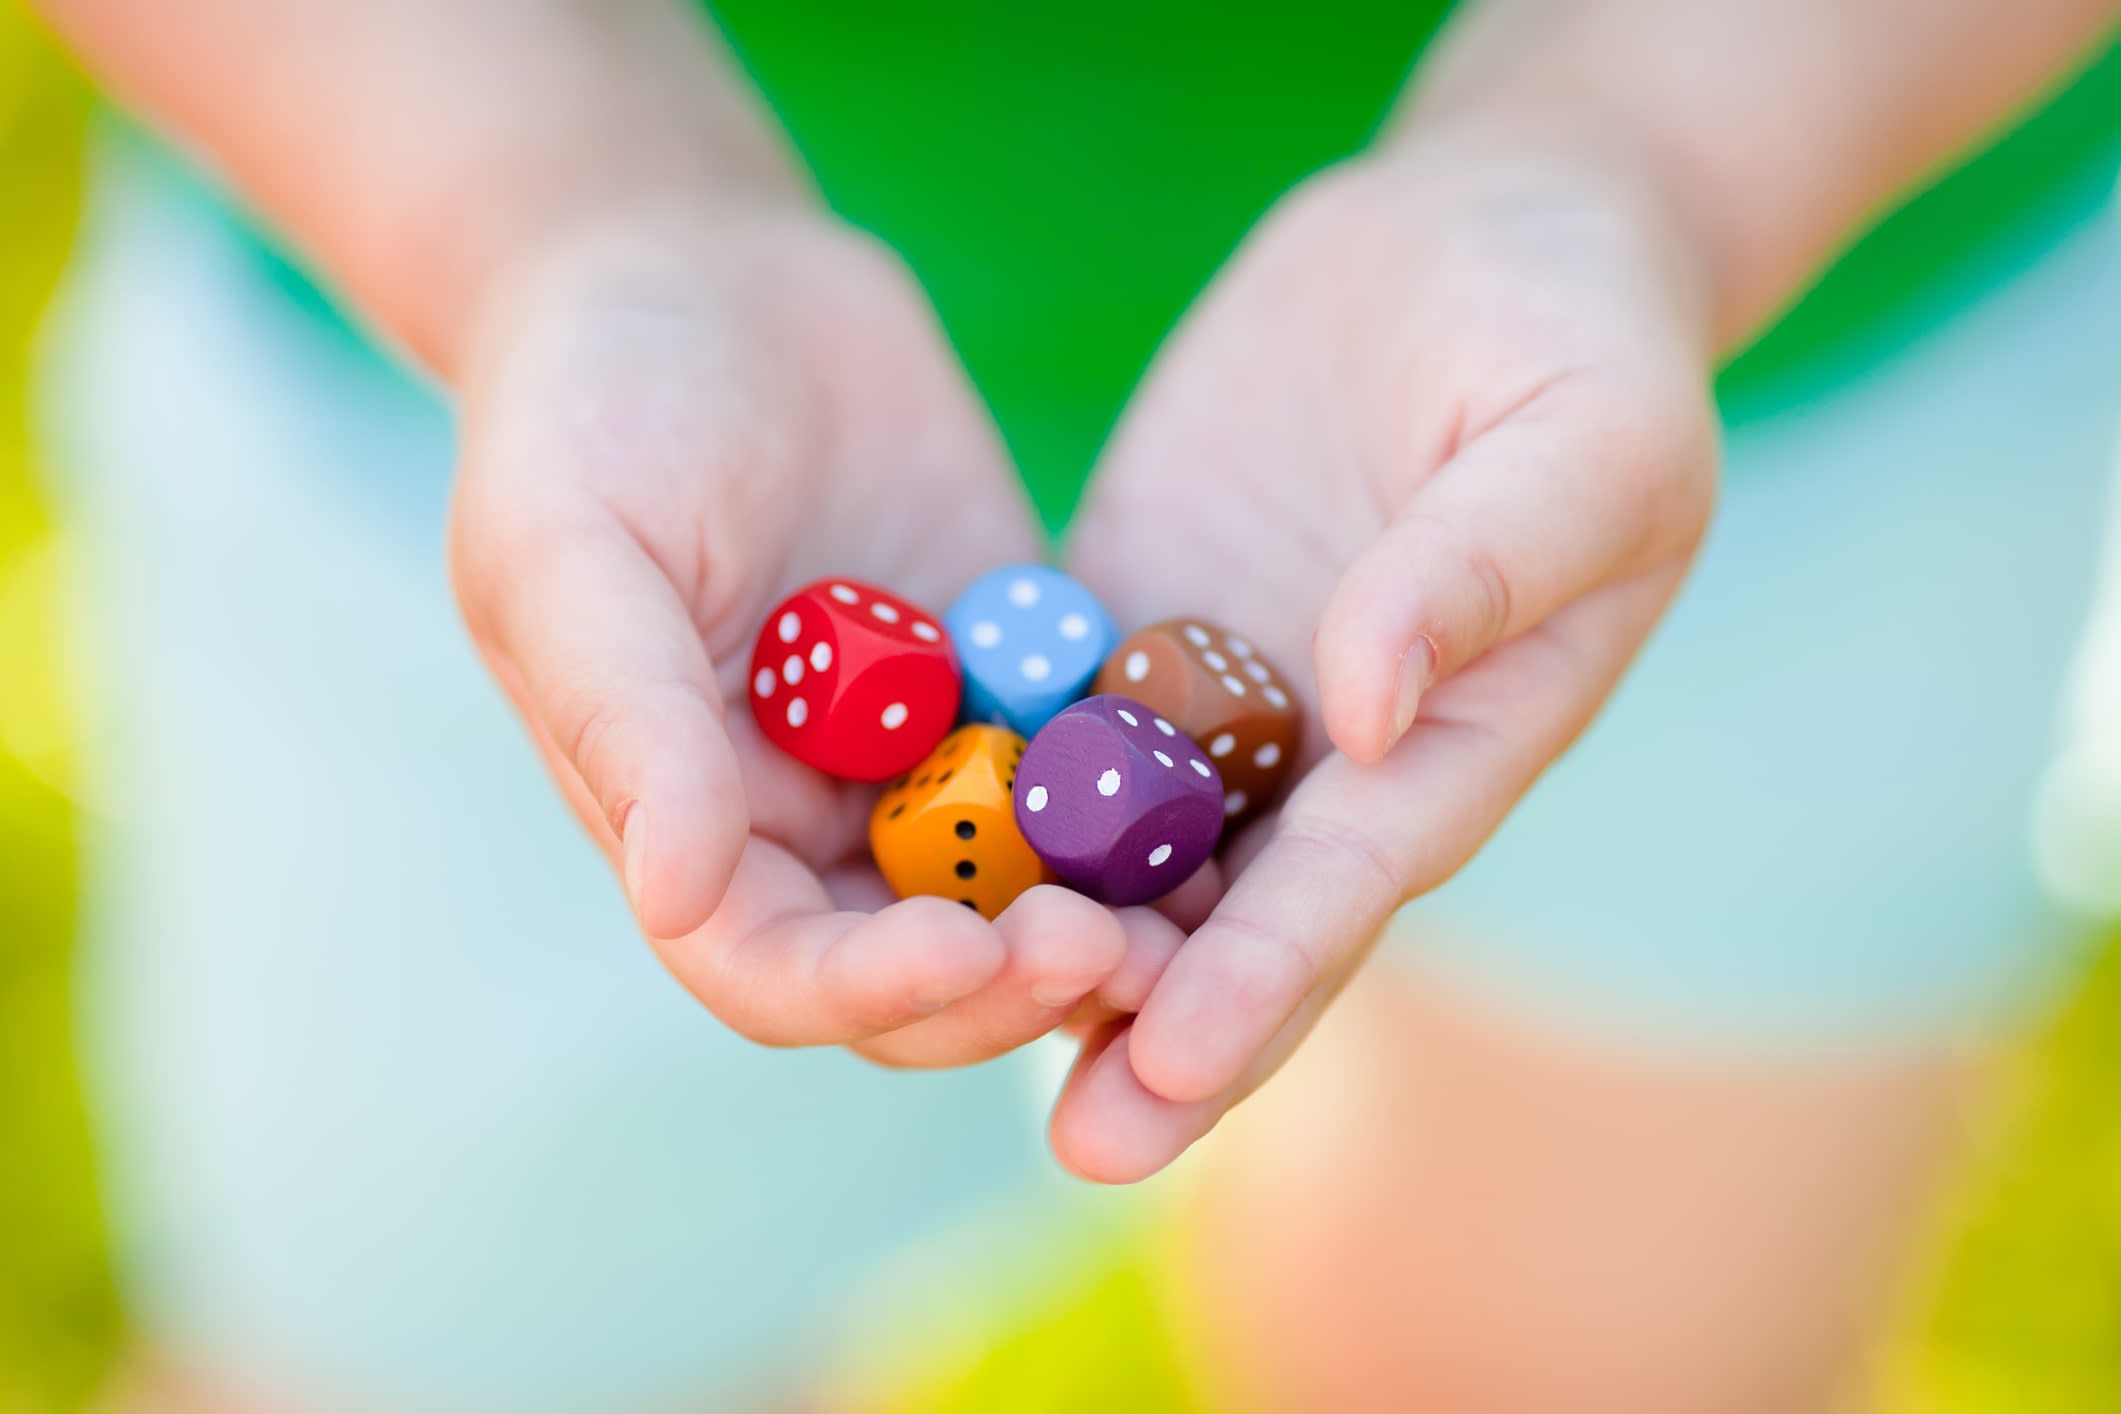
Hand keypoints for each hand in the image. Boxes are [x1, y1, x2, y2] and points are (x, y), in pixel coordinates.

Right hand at [450, 199, 1154, 1065]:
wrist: (708, 271)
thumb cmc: (594, 404)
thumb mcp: (575, 548)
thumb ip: (628, 721)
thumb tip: (674, 899)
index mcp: (689, 816)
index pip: (774, 969)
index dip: (866, 988)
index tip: (968, 948)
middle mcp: (810, 816)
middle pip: (920, 963)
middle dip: (1012, 978)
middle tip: (1115, 948)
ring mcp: (921, 754)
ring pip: (1023, 891)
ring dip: (1104, 925)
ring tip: (1196, 916)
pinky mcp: (1012, 682)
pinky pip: (1088, 773)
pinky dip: (1147, 810)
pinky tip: (1222, 804)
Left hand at [1054, 137, 1719, 1178]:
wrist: (1475, 244)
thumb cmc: (1576, 336)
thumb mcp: (1578, 435)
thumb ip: (1487, 567)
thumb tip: (1365, 710)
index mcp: (1456, 738)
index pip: (1352, 881)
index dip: (1268, 979)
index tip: (1175, 1066)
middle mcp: (1330, 754)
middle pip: (1235, 916)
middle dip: (1158, 1029)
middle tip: (1083, 1145)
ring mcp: (1219, 697)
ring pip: (1127, 851)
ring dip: (1053, 944)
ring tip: (961, 1037)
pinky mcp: (1130, 625)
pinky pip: (1049, 726)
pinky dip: (988, 798)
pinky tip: (894, 857)